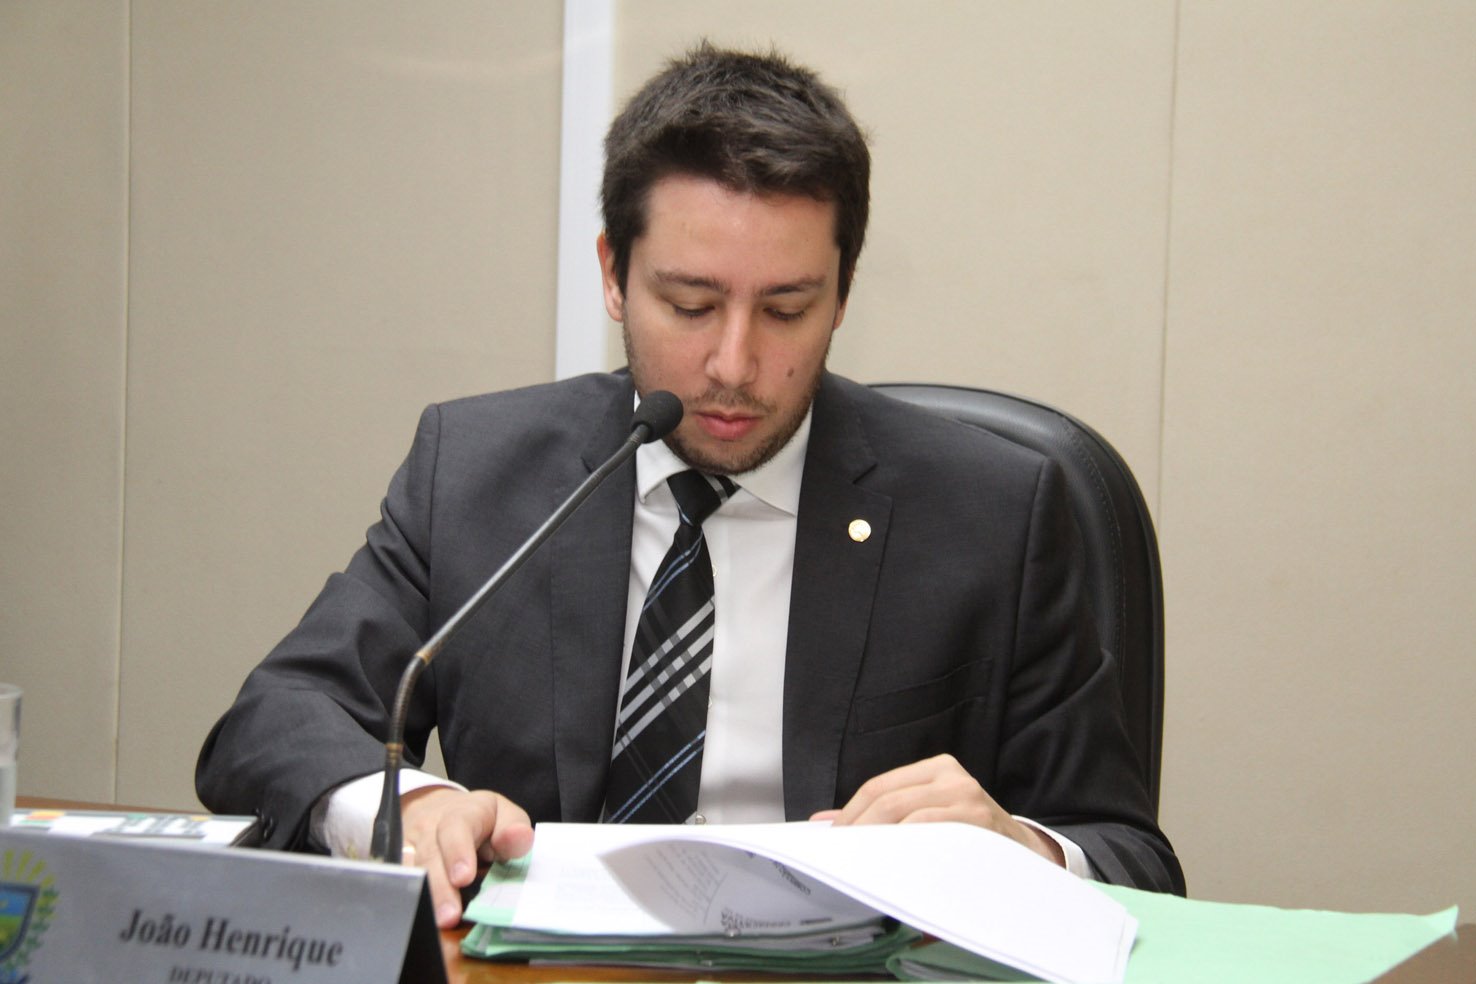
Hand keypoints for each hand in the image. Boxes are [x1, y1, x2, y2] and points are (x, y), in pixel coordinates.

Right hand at [400, 787, 534, 928]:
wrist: (440, 810)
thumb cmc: (480, 820)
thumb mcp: (503, 815)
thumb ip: (514, 827)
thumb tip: (520, 838)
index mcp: (462, 813)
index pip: (456, 827)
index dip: (458, 852)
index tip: (464, 877)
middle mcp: (430, 828)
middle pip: (430, 856)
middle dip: (440, 888)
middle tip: (449, 916)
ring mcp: (409, 846)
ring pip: (410, 870)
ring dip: (424, 898)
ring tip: (438, 922)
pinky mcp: (397, 864)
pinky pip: (397, 882)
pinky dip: (408, 900)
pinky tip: (418, 918)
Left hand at [809, 753, 1064, 867]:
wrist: (1028, 856)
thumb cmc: (972, 837)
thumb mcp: (930, 815)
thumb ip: (882, 816)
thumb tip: (824, 821)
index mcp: (937, 768)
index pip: (878, 787)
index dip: (849, 814)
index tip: (831, 840)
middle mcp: (952, 776)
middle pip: (886, 800)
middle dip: (856, 830)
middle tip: (840, 857)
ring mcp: (967, 797)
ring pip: (904, 816)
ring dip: (877, 843)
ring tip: (860, 864)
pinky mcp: (979, 821)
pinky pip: (929, 832)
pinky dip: (905, 849)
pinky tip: (893, 866)